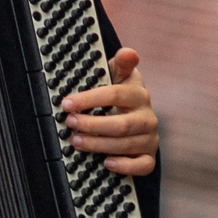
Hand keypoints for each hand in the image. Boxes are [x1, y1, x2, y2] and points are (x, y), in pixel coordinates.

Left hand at [61, 47, 158, 176]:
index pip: (115, 94)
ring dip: (98, 144)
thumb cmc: (121, 97)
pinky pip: (143, 165)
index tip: (67, 103)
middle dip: (92, 125)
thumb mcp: (119, 76)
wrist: (137, 120)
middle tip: (70, 123)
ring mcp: (149, 138)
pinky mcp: (149, 156)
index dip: (90, 99)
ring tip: (75, 141)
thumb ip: (121, 64)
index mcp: (138, 95)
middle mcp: (147, 117)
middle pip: (120, 124)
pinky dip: (125, 165)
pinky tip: (106, 163)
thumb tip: (128, 52)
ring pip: (125, 144)